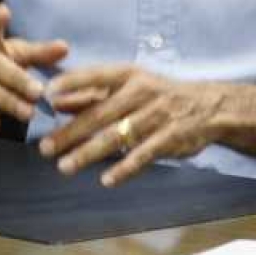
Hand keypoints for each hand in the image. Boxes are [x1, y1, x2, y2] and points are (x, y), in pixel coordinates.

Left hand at [39, 64, 228, 186]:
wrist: (209, 106)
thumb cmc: (158, 94)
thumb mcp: (129, 85)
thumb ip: (92, 94)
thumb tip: (56, 101)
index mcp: (128, 75)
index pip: (95, 75)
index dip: (71, 83)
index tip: (47, 94)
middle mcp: (141, 92)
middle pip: (99, 113)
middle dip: (70, 132)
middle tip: (45, 147)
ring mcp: (156, 115)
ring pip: (116, 136)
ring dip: (88, 153)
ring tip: (65, 166)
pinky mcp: (170, 138)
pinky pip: (142, 155)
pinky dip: (124, 168)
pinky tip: (106, 179)